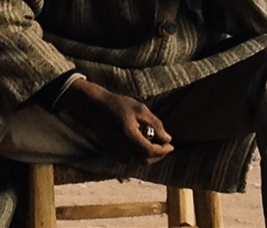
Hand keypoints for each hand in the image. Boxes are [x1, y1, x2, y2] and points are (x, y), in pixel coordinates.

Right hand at [56, 78, 172, 163]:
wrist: (95, 106)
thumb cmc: (119, 104)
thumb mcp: (140, 109)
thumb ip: (155, 124)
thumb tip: (168, 139)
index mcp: (129, 135)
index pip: (149, 151)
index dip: (163, 151)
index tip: (171, 146)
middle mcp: (120, 146)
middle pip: (144, 160)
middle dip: (157, 155)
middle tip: (164, 146)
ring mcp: (113, 151)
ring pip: (136, 160)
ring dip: (146, 155)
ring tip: (150, 141)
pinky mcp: (109, 152)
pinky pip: (127, 158)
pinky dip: (136, 154)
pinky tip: (138, 142)